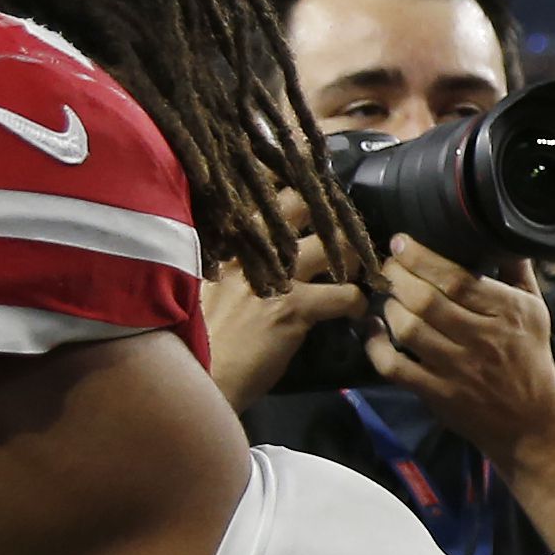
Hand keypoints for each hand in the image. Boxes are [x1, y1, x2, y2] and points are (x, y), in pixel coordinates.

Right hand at [201, 186, 366, 409]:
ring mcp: (273, 276)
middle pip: (299, 205)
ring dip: (352, 255)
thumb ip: (232, 263)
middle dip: (327, 211)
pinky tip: (355, 310)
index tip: (310, 179)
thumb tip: (260, 255)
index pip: (259, 191)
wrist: (195, 375)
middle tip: (343, 227)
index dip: (291, 183)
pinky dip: (356, 301)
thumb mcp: (205, 283)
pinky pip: (342, 295)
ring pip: (330, 245)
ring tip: (359, 267)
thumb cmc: (195, 335)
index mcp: (226, 240)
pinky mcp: (293, 309)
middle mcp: (249, 248)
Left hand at [364, 242, 554, 460]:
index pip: (459, 279)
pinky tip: (372, 329)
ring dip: (388, 307)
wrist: (530, 422)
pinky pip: (395, 367)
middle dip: (398, 277)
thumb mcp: (535, 310)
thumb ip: (515, 270)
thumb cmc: (530, 358)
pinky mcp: (438, 395)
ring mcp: (458, 370)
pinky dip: (375, 347)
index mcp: (508, 313)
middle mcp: (483, 340)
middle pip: (427, 301)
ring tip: (387, 295)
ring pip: (408, 330)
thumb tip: (498, 227)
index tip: (401, 243)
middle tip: (388, 266)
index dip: (422, 258)